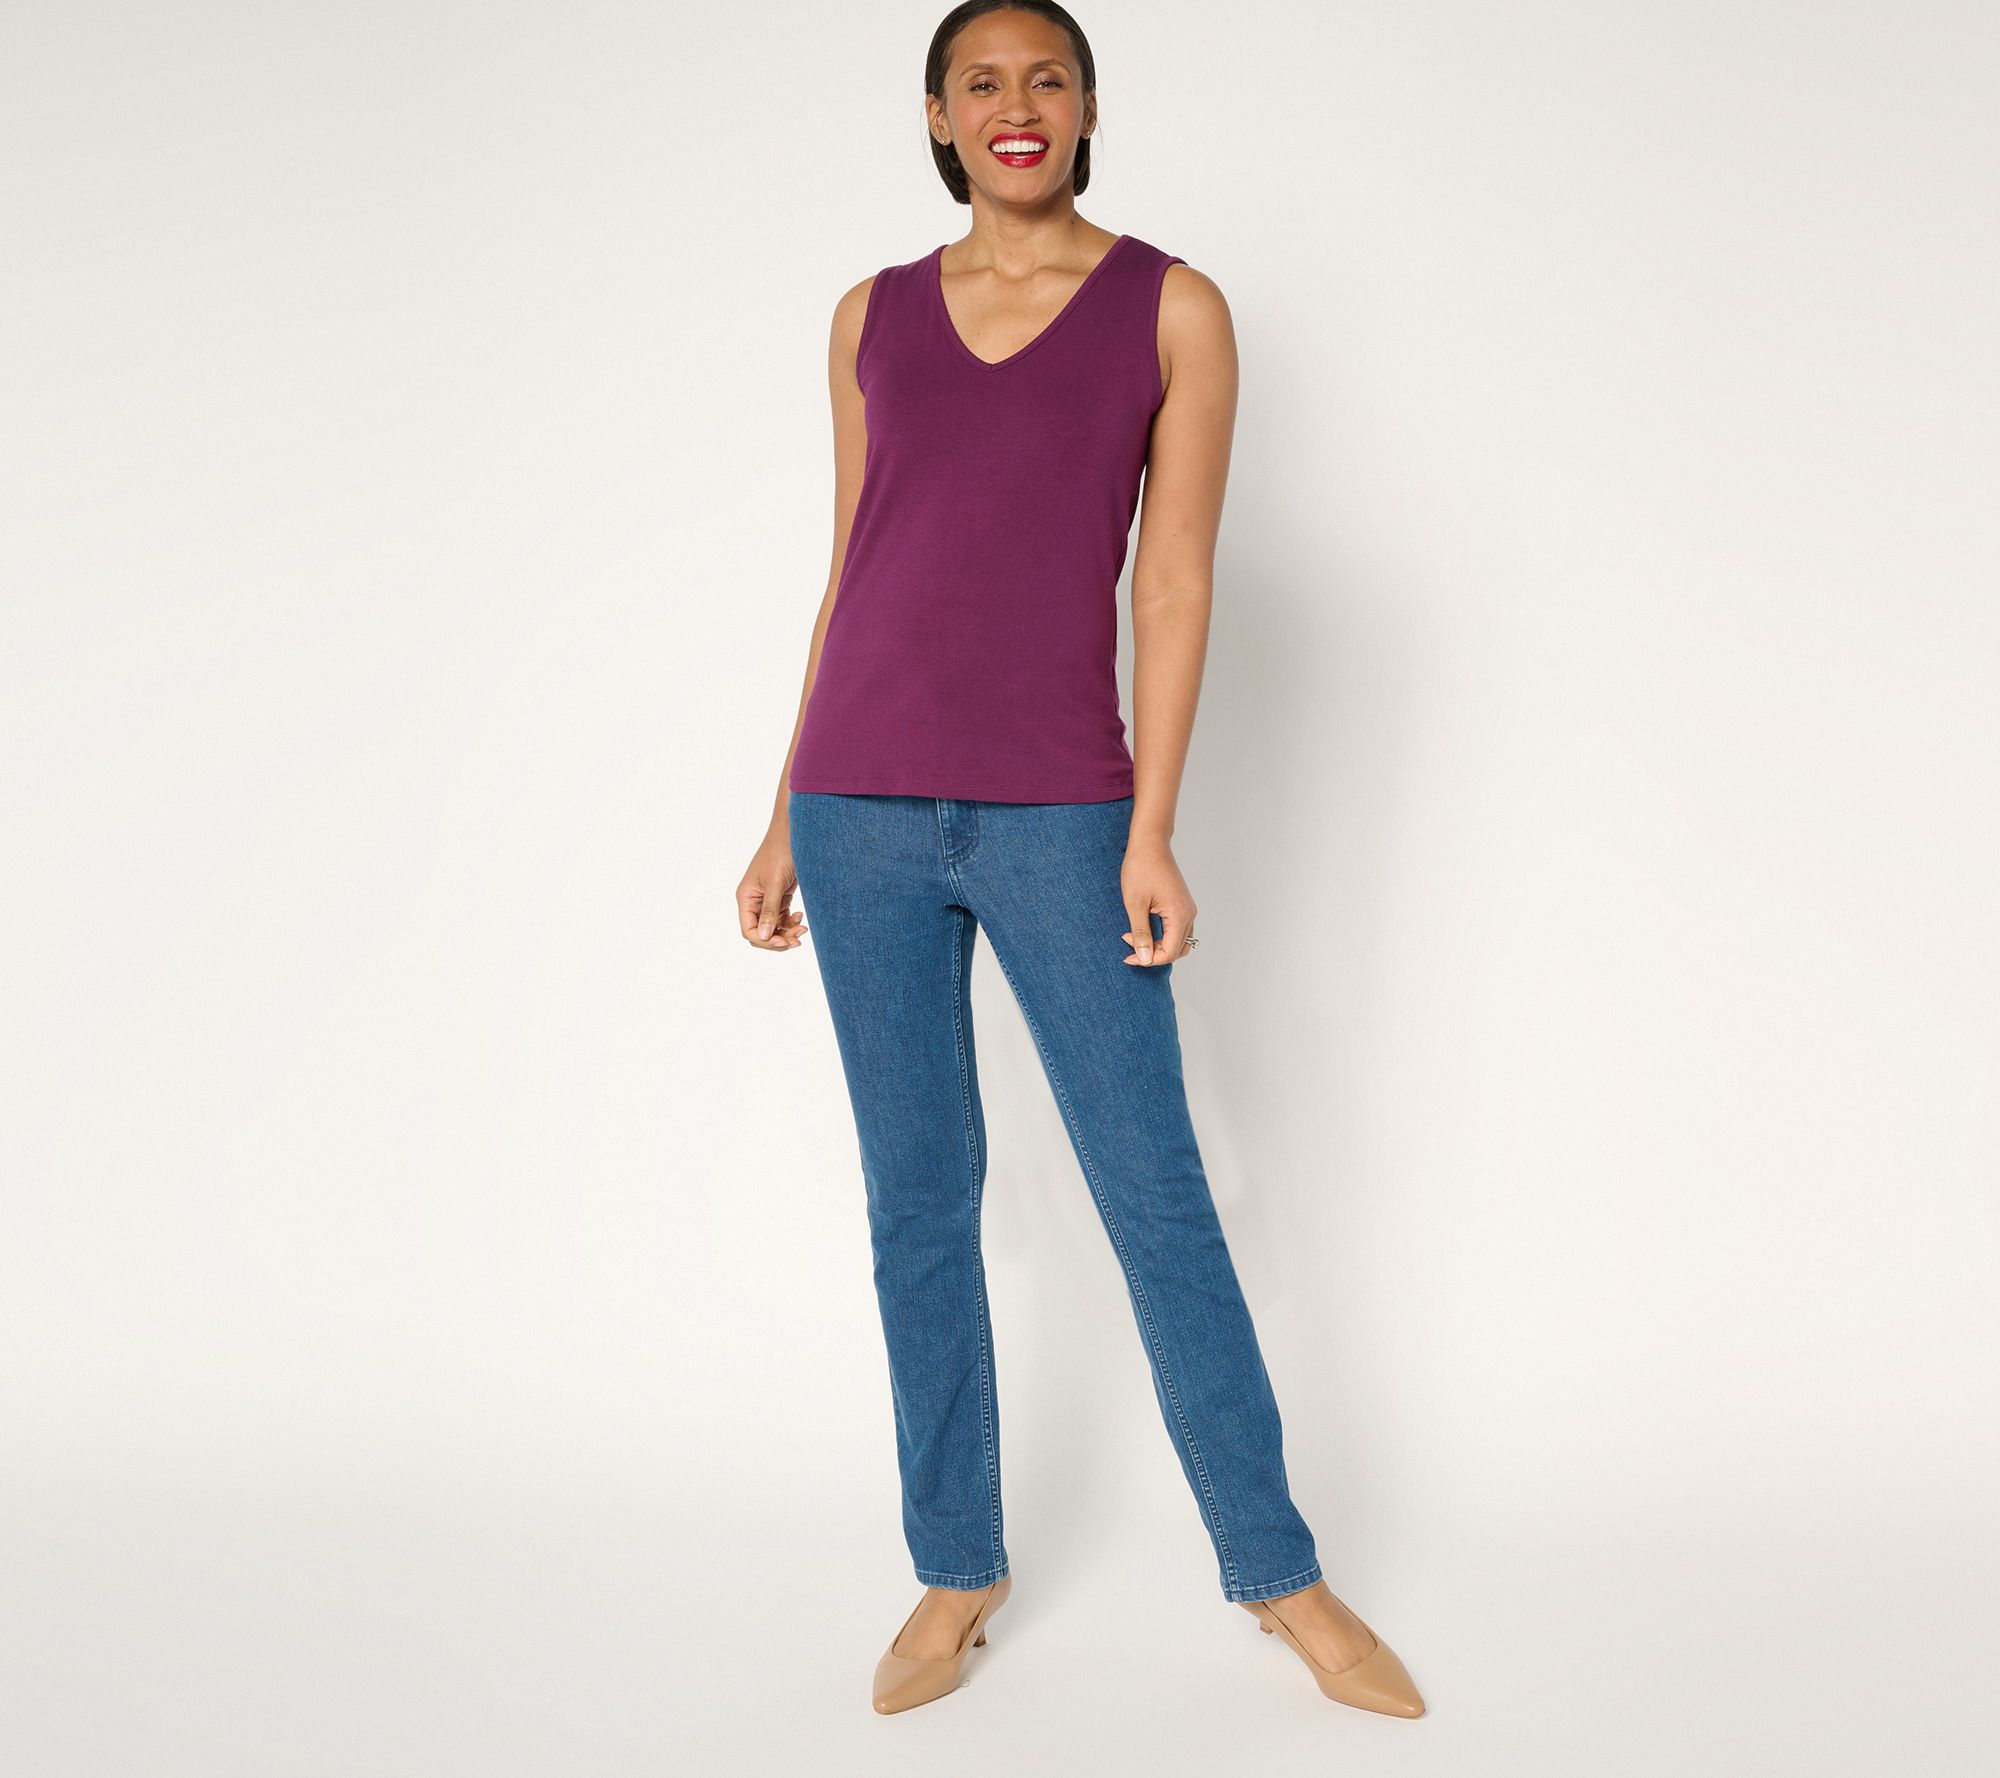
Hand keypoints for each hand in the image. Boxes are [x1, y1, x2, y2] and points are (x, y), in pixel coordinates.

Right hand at [737, 829, 808, 951]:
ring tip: (803, 929)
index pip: (749, 930)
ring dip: (786, 932)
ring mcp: (766, 898)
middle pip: (761, 932)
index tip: (784, 942)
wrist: (795, 832)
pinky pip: (781, 917)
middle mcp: (753, 900)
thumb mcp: (775, 883)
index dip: (765, 940)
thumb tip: (764, 937)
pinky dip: (790, 923)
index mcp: (746, 897)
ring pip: (773, 927)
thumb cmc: (781, 852)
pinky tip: (800, 919)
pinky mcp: (779, 895)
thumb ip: (769, 910)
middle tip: (798, 939)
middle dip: (778, 939)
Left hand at [1120, 834, 1196, 966]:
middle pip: (1177, 950)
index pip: (1169, 952)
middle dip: (1154, 955)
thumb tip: (1144, 958)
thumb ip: (1141, 933)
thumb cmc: (1141, 868)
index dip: (1148, 959)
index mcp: (1180, 915)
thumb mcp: (1135, 904)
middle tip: (1130, 950)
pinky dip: (1163, 936)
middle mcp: (1189, 914)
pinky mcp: (1182, 904)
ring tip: (1137, 941)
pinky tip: (1145, 931)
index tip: (1128, 954)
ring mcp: (1187, 909)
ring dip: (1159, 947)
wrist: (1149, 843)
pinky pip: (1177, 930)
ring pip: (1179, 941)